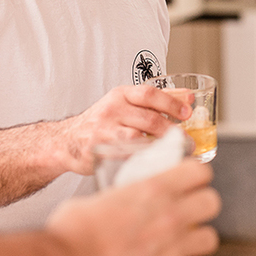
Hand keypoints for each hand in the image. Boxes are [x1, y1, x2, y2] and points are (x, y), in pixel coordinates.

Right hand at [46, 160, 219, 255]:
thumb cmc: (72, 232)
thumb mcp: (99, 197)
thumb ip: (122, 196)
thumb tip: (120, 200)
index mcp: (153, 189)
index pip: (200, 172)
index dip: (196, 177)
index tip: (188, 184)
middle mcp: (170, 215)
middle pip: (212, 202)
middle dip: (200, 208)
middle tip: (186, 215)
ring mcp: (174, 248)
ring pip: (211, 238)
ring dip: (197, 242)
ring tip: (181, 247)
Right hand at [59, 84, 194, 173]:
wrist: (67, 140)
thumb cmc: (103, 122)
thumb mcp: (125, 104)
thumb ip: (155, 100)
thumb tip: (188, 97)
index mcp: (121, 95)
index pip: (149, 94)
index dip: (171, 102)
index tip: (187, 112)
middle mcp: (112, 110)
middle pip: (148, 118)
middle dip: (172, 130)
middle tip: (187, 141)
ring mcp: (104, 131)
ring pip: (138, 138)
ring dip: (160, 146)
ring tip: (175, 152)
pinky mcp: (98, 150)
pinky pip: (126, 155)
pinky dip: (143, 158)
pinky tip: (154, 161)